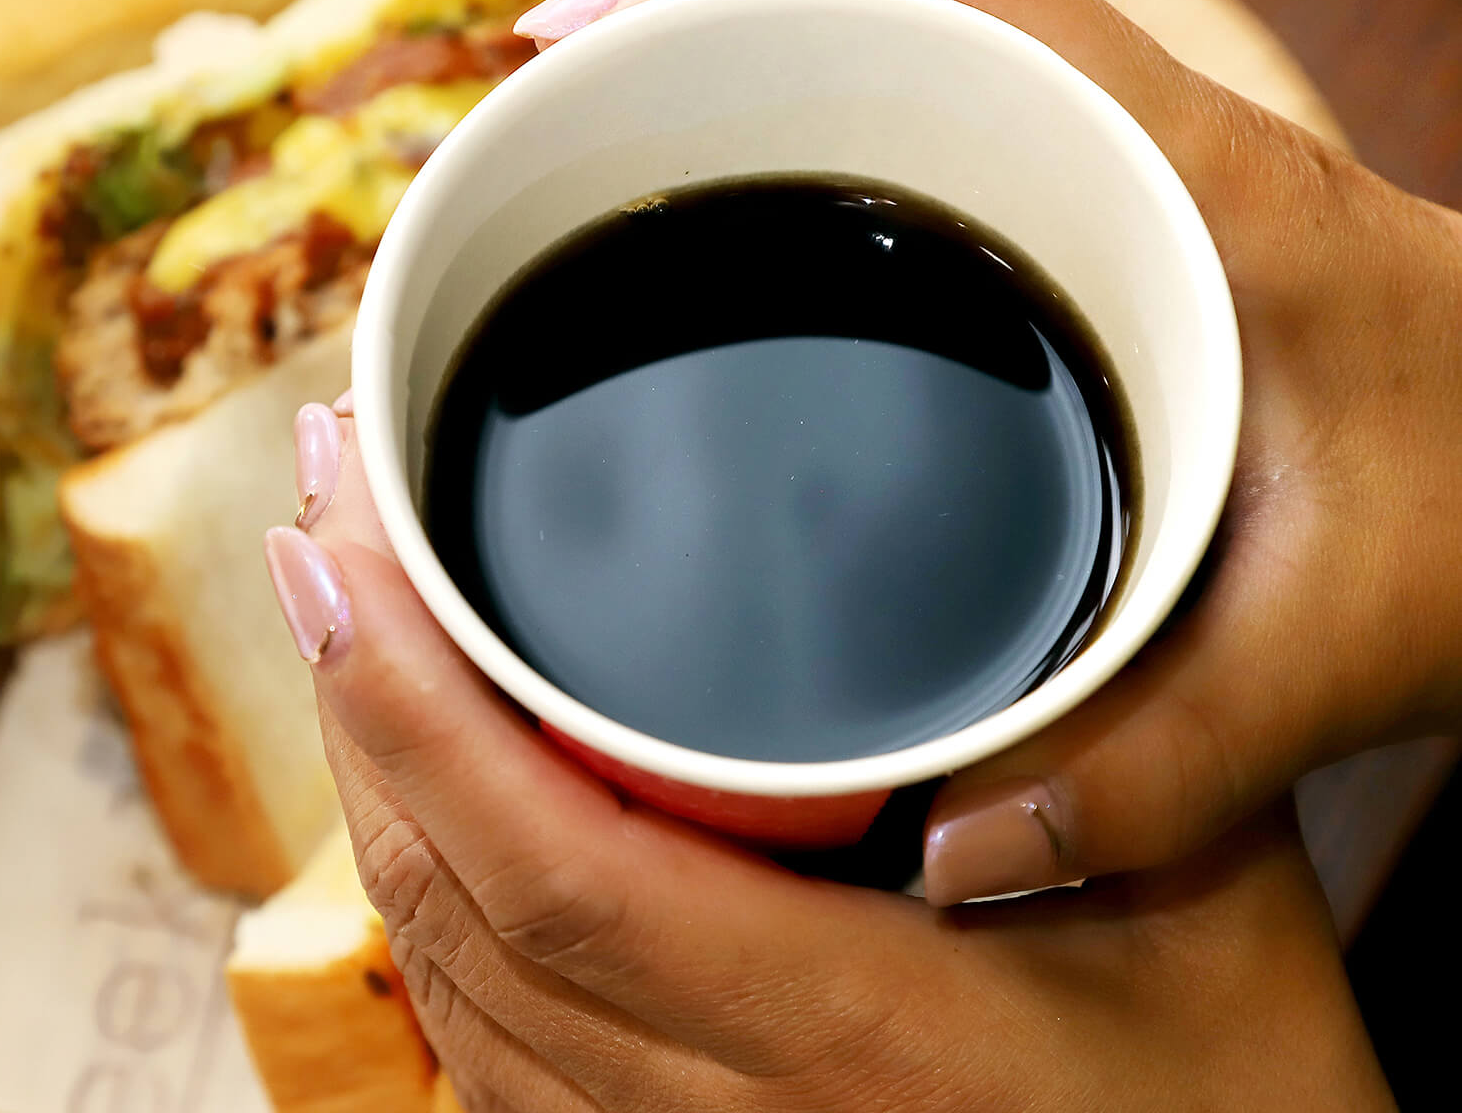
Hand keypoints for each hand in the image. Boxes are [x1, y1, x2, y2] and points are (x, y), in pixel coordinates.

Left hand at [263, 407, 1392, 1109]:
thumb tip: (1013, 572)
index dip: (410, 704)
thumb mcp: (1212, 902)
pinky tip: (414, 778)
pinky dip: (426, 886)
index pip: (553, 867)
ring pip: (447, 968)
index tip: (332, 543)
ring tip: (344, 606)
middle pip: (452, 899)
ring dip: (370, 777)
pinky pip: (484, 1032)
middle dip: (356, 689)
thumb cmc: (1235, 1101)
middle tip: (323, 505)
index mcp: (846, 1037)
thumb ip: (1105, 743)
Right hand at [521, 0, 1461, 905]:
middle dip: (690, 28)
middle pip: (879, 1)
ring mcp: (1129, 169)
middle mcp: (1149, 141)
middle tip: (541, 115)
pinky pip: (935, 141)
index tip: (580, 35)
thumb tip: (940, 851)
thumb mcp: (1337, 652)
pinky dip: (815, 157)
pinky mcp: (1117, 221)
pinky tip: (742, 250)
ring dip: (743, 88)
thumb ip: (1150, 769)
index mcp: (1194, 180)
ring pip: (897, 61)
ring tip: (602, 168)